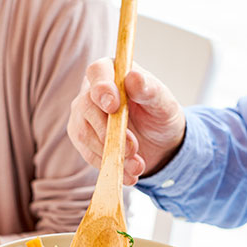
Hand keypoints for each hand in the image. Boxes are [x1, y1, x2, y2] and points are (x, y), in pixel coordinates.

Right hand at [68, 59, 185, 184]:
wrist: (159, 143)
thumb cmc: (160, 114)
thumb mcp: (163, 102)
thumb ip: (149, 89)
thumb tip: (133, 78)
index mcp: (112, 72)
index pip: (98, 72)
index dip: (102, 88)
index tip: (113, 106)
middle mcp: (92, 92)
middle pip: (86, 106)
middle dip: (108, 131)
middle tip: (132, 148)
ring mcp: (84, 117)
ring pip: (85, 134)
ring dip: (111, 153)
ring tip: (137, 166)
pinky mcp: (83, 139)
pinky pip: (88, 154)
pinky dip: (109, 166)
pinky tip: (128, 173)